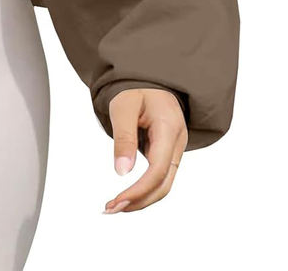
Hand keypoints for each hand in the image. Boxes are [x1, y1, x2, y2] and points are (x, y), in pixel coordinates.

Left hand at [103, 87, 187, 213]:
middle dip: (139, 201)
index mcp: (169, 128)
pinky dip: (144, 188)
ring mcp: (174, 149)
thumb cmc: (135, 88)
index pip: (157, 169)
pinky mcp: (167, 152)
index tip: (117, 201)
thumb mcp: (123, 107)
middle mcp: (177, 142)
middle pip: (163, 183)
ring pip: (163, 183)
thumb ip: (123, 138)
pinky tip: (126, 194)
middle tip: (110, 209)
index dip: (138, 190)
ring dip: (141, 198)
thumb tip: (122, 172)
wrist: (149, 78)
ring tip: (114, 206)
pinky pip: (159, 176)